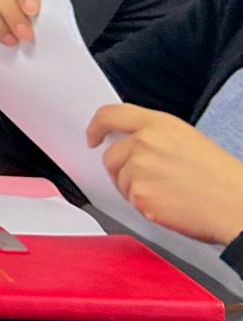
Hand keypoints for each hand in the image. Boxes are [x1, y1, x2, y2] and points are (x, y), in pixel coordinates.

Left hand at [90, 104, 242, 246]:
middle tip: (149, 180)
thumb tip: (131, 142)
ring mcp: (140, 169)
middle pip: (110, 155)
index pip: (110, 115)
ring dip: (134, 188)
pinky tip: (169, 204)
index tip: (93, 136)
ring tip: (167, 192)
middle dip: (122, 169)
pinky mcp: (140, 195)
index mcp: (158, 124)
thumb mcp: (187, 139)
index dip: (96, 126)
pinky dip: (144, 206)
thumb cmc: (221, 177)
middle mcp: (145, 143)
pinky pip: (130, 200)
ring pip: (119, 180)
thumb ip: (154, 135)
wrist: (237, 205)